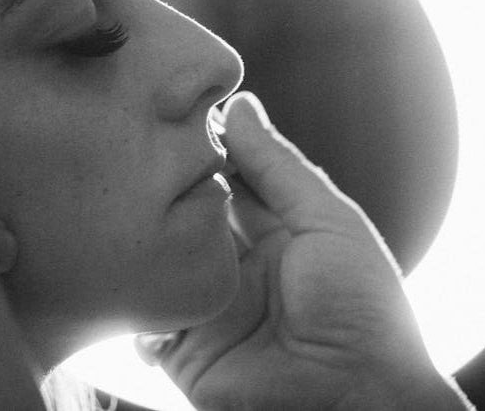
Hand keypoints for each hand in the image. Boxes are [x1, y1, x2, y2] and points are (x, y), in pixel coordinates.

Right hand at [136, 92, 469, 409]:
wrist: (358, 404)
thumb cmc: (362, 312)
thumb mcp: (326, 221)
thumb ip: (279, 166)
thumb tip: (241, 104)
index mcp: (271, 231)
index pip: (224, 177)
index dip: (199, 147)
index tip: (169, 114)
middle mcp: (234, 261)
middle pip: (185, 211)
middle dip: (161, 184)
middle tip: (133, 149)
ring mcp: (206, 301)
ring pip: (158, 254)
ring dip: (142, 232)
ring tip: (121, 199)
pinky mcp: (182, 344)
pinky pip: (144, 312)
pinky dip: (131, 292)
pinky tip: (125, 263)